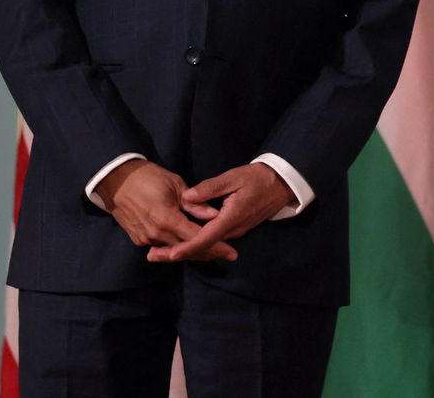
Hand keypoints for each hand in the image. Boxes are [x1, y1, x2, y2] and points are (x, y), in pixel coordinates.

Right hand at [95, 159, 234, 261]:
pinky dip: (177, 247)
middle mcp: (155, 233)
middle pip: (187, 249)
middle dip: (207, 252)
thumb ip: (195, 204)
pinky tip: (189, 244)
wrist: (117, 180)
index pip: (197, 237)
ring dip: (192, 251)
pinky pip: (162, 247)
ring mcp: (145, 238)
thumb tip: (215, 216)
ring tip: (212, 251)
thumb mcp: (176, 185)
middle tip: (225, 253)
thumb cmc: (149, 177)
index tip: (232, 253)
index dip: (216, 246)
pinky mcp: (138, 239)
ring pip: (174, 250)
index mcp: (166, 218)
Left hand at [145, 163, 296, 263]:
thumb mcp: (234, 177)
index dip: (186, 247)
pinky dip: (195, 244)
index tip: (169, 253)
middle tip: (152, 255)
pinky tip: (180, 242)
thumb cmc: (258, 178)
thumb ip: (210, 188)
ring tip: (160, 252)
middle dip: (178, 253)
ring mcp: (235, 231)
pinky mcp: (235, 229)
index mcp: (231, 218)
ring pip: (207, 246)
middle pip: (203, 247)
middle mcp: (232, 230)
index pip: (206, 238)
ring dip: (184, 250)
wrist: (281, 184)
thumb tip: (188, 197)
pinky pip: (213, 241)